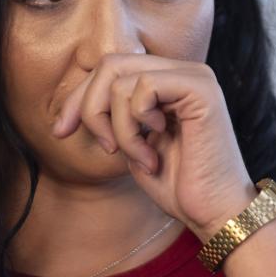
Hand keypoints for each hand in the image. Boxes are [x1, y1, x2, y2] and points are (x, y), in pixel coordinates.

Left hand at [51, 53, 256, 241]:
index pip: (110, 68)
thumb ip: (113, 115)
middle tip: (104, 147)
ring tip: (138, 157)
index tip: (61, 131)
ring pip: (120, 79)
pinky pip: (143, 87)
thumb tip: (71, 103)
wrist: (214, 212)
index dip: (78, 98)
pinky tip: (153, 149)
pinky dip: (134, 124)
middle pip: (110, 64)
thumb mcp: (131, 143)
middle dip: (89, 108)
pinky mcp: (200, 87)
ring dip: (117, 127)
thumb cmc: (177, 184)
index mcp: (167, 80)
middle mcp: (182, 71)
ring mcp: (194, 75)